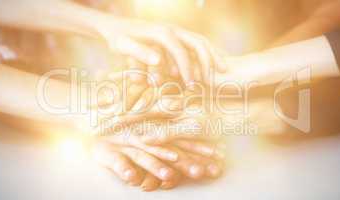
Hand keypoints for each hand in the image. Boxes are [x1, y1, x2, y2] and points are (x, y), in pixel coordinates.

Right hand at [91, 119, 224, 191]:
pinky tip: (133, 179)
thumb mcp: (141, 124)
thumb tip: (183, 133)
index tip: (219, 155)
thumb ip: (162, 127)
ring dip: (157, 167)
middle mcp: (144, 138)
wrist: (86, 113)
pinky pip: (118, 162)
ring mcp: (126, 144)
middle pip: (169, 150)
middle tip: (204, 171)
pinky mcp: (107, 152)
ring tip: (170, 177)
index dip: (199, 148)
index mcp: (155, 132)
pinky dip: (125, 170)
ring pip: (145, 156)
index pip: (181, 141)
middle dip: (187, 162)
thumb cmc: (117, 123)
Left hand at [95, 19, 226, 85]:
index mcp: (160, 32)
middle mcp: (171, 29)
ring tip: (224, 70)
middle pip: (198, 42)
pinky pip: (198, 42)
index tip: (192, 85)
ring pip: (201, 41)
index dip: (186, 68)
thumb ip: (140, 53)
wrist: (115, 24)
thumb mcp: (123, 45)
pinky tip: (213, 65)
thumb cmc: (117, 37)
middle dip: (207, 62)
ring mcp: (176, 30)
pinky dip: (208, 53)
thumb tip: (158, 60)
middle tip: (211, 81)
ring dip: (213, 55)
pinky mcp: (177, 34)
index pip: (179, 51)